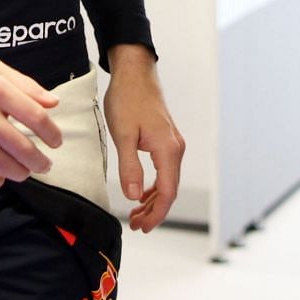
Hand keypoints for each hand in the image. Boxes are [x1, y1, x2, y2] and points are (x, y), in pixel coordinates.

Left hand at [102, 46, 184, 232]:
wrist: (135, 72)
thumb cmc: (128, 99)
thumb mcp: (123, 134)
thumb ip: (129, 167)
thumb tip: (132, 196)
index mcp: (168, 150)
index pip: (167, 192)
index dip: (156, 214)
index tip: (141, 227)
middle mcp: (176, 148)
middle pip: (170, 190)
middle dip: (154, 211)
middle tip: (135, 226)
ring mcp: (173, 143)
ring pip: (168, 181)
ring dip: (153, 200)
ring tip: (136, 214)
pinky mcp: (166, 139)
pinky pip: (164, 170)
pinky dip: (154, 185)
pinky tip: (141, 192)